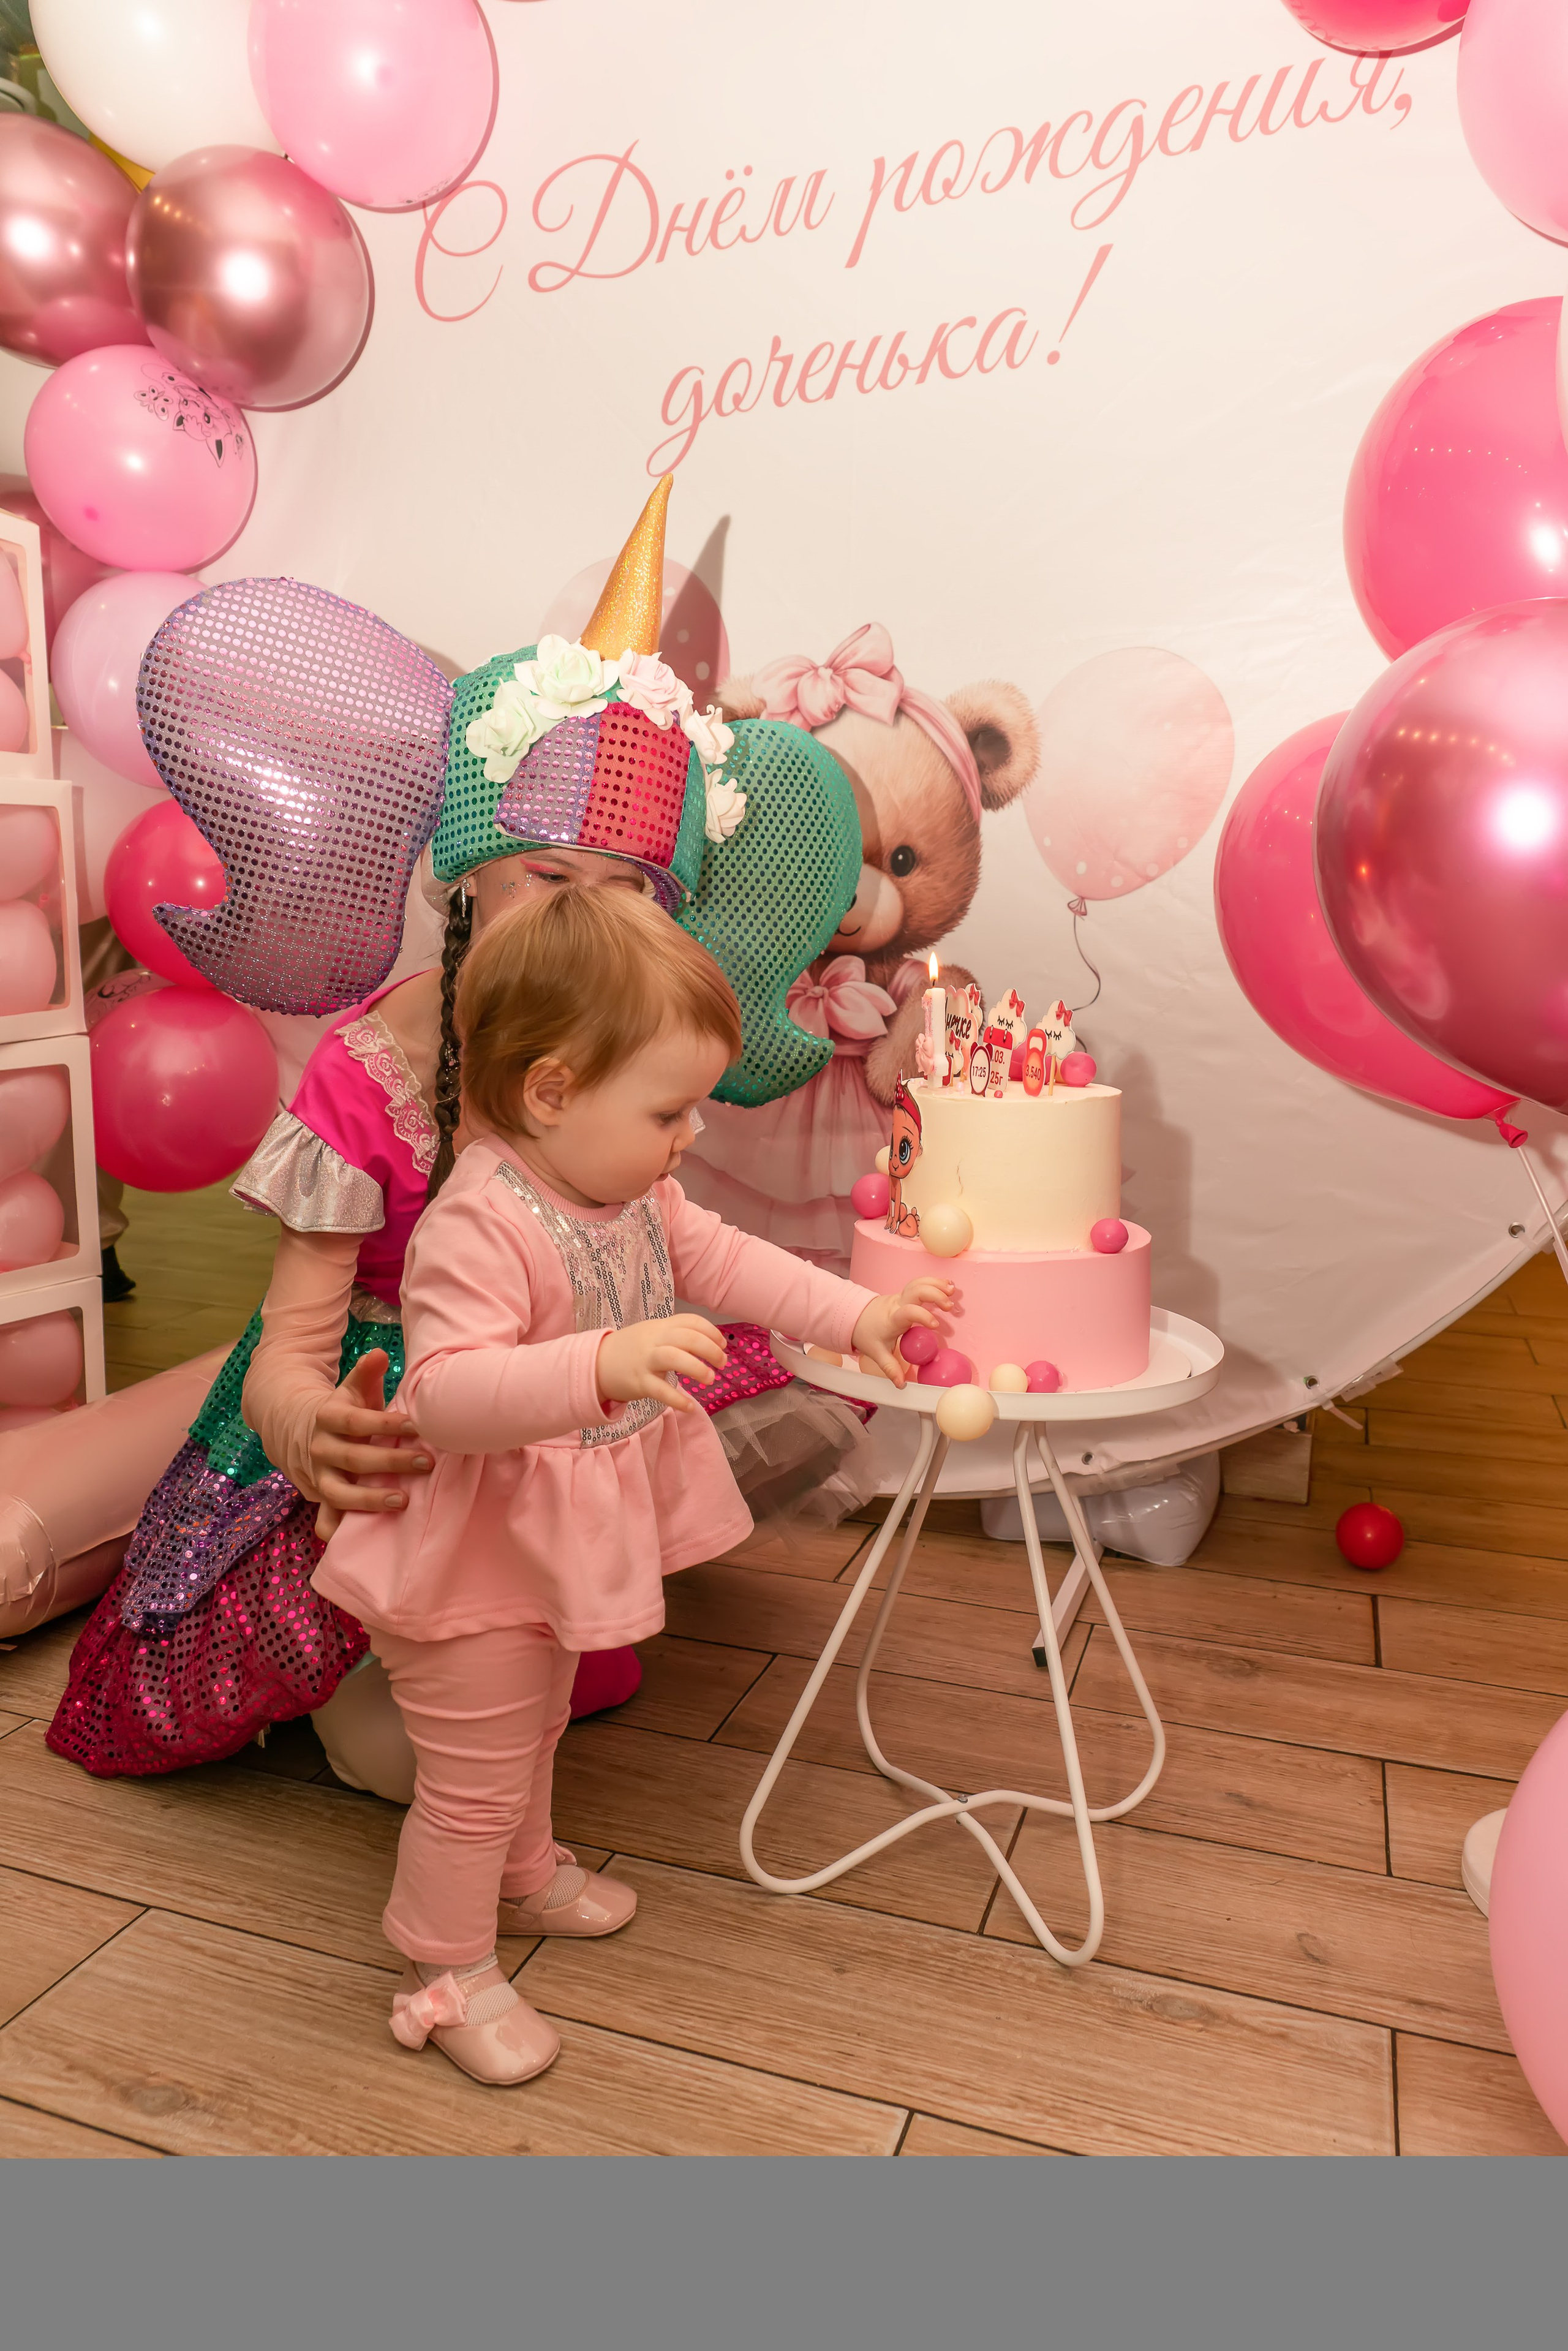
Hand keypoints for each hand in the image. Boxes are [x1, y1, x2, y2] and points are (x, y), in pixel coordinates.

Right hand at [306, 1349, 432, 1527]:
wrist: (300, 1432)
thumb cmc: (343, 1412)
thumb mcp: (351, 1391)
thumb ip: (365, 1374)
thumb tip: (379, 1353)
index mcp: (327, 1418)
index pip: (357, 1422)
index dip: (385, 1424)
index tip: (415, 1425)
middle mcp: (320, 1448)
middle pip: (354, 1459)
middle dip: (390, 1462)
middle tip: (427, 1462)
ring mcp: (318, 1476)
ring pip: (339, 1493)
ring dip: (369, 1500)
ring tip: (403, 1502)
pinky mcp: (320, 1497)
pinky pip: (324, 1518)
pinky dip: (335, 1530)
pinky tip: (352, 1541)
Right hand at [596, 1314, 728, 1416]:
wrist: (595, 1364)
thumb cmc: (630, 1350)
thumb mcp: (651, 1335)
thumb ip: (675, 1336)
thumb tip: (708, 1344)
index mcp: (660, 1326)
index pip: (690, 1321)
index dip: (711, 1331)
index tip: (722, 1345)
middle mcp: (653, 1340)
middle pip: (687, 1337)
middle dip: (710, 1349)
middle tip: (722, 1363)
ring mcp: (645, 1360)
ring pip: (674, 1357)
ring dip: (697, 1368)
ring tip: (710, 1379)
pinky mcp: (638, 1382)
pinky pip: (660, 1390)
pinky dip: (677, 1399)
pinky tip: (690, 1407)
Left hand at [851, 1278, 953, 1386]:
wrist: (856, 1317)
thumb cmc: (868, 1333)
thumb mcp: (877, 1352)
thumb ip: (890, 1368)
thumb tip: (900, 1384)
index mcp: (893, 1318)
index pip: (907, 1312)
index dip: (922, 1315)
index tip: (935, 1325)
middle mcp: (898, 1304)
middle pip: (916, 1290)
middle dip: (934, 1294)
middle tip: (948, 1306)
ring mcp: (901, 1297)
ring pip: (918, 1283)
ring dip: (936, 1284)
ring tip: (951, 1289)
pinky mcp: (905, 1294)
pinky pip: (920, 1284)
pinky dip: (934, 1282)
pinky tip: (947, 1285)